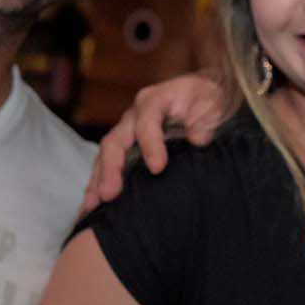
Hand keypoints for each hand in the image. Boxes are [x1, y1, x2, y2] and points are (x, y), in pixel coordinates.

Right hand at [78, 72, 227, 214]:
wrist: (202, 98)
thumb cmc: (206, 101)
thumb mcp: (212, 103)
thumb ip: (205, 119)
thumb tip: (197, 138)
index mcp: (155, 100)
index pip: (147, 121)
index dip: (150, 144)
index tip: (158, 168)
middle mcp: (134, 116)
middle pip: (116, 140)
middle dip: (112, 168)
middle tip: (110, 193)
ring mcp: (127, 131)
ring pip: (106, 155)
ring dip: (98, 180)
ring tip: (92, 205)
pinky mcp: (126, 147)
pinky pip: (107, 164)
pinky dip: (99, 183)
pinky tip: (93, 205)